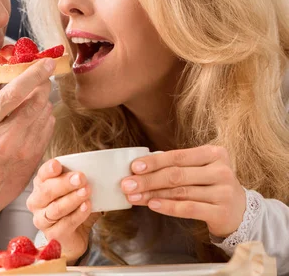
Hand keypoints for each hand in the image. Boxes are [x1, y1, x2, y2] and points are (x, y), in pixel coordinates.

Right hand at [0, 56, 55, 216]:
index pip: (15, 92)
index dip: (33, 74)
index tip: (45, 62)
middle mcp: (5, 137)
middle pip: (36, 101)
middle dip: (43, 84)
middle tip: (42, 75)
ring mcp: (22, 150)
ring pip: (45, 113)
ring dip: (44, 99)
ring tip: (34, 97)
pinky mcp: (34, 159)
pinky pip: (49, 128)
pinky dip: (45, 116)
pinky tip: (35, 115)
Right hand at [26, 159, 100, 261]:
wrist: (74, 236)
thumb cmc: (74, 208)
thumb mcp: (75, 191)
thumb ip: (78, 181)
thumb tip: (94, 170)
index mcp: (40, 186)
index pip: (42, 175)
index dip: (48, 170)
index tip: (58, 165)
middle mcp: (36, 202)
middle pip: (46, 191)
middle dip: (64, 183)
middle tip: (81, 177)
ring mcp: (42, 220)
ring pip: (56, 208)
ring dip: (72, 199)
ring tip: (86, 191)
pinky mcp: (53, 235)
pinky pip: (66, 223)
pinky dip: (78, 214)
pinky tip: (86, 207)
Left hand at [121, 145, 245, 237]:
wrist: (240, 211)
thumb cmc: (210, 185)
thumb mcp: (199, 170)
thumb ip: (176, 166)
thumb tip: (139, 169)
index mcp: (214, 154)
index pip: (178, 156)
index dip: (154, 161)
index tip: (134, 167)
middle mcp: (221, 171)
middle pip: (176, 174)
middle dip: (147, 180)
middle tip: (126, 184)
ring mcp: (224, 192)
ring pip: (179, 192)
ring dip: (152, 194)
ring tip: (133, 196)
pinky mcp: (221, 212)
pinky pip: (188, 208)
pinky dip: (168, 207)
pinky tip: (152, 205)